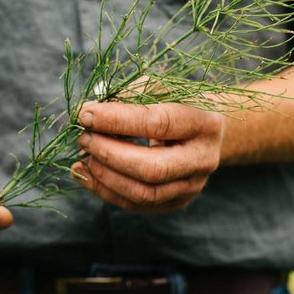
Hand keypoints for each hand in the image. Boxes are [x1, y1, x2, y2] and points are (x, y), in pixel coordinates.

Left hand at [74, 102, 223, 212]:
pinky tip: (86, 173)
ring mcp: (192, 186)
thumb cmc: (179, 104)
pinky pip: (136, 205)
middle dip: (109, 153)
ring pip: (144, 193)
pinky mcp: (178, 202)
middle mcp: (203, 159)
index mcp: (203, 123)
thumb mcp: (161, 89)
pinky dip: (105, 190)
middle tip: (84, 138)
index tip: (85, 114)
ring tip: (83, 157)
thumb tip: (88, 112)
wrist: (211, 132)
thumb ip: (128, 96)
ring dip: (105, 176)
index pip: (157, 124)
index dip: (117, 120)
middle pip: (152, 167)